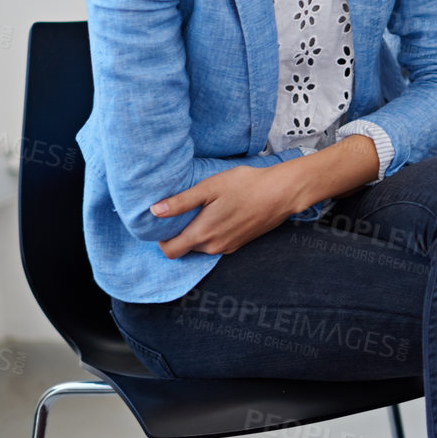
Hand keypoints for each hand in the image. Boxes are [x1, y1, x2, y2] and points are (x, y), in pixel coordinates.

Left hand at [154, 164, 300, 258]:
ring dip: (198, 233)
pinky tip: (223, 213)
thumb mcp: (210, 188)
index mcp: (203, 234)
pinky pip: (217, 243)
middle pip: (185, 248)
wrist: (282, 192)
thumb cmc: (247, 186)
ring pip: (202, 246)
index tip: (165, 222)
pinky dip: (214, 233)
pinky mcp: (239, 243)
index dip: (162, 239)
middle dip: (181, 234)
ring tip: (206, 210)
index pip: (170, 251)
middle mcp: (214, 246)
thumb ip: (181, 202)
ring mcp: (228, 247)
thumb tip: (154, 211)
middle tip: (186, 211)